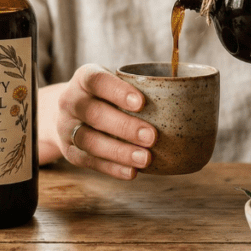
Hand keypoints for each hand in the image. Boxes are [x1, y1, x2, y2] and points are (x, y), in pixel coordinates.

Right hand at [39, 64, 155, 179]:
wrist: (69, 114)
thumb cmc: (104, 96)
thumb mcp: (113, 82)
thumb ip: (139, 87)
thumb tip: (184, 96)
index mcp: (83, 79)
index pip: (97, 80)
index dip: (118, 91)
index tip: (141, 103)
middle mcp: (70, 101)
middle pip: (94, 113)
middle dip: (124, 126)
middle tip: (152, 136)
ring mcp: (66, 128)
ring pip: (89, 141)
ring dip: (119, 151)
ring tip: (146, 158)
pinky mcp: (69, 151)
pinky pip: (89, 161)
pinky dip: (112, 168)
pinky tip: (133, 172)